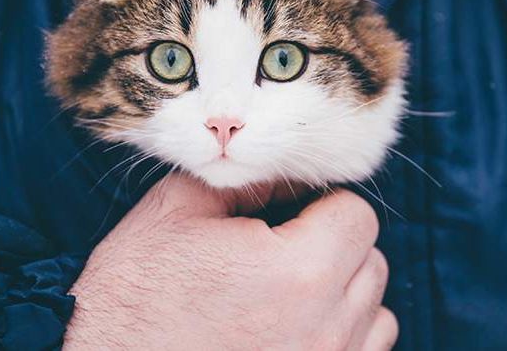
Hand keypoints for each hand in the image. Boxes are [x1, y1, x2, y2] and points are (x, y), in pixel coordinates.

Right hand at [64, 173, 397, 349]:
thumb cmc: (131, 296)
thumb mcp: (176, 212)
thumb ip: (242, 180)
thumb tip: (281, 172)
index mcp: (297, 272)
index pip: (357, 216)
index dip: (323, 201)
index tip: (291, 209)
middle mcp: (323, 330)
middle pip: (370, 263)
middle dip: (335, 242)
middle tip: (283, 244)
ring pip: (375, 315)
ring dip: (345, 293)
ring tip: (290, 290)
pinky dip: (341, 335)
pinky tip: (293, 327)